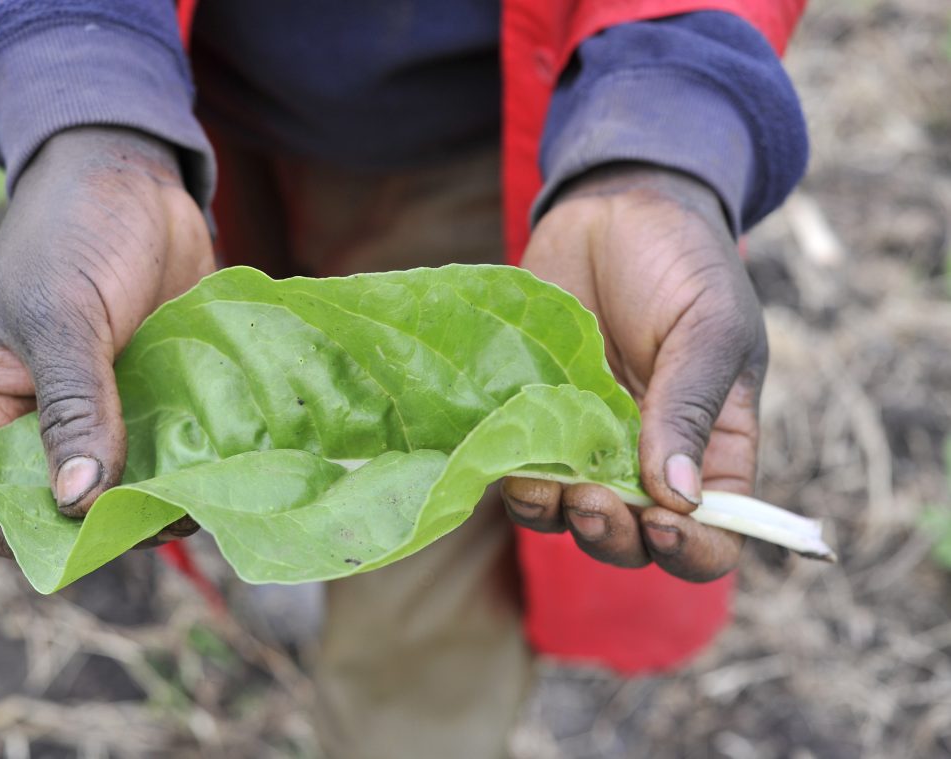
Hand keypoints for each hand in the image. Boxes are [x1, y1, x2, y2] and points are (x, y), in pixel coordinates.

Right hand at [0, 127, 212, 555]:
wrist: (136, 174)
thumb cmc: (73, 230)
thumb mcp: (61, 315)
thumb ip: (71, 405)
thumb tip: (78, 499)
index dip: (19, 529)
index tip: (80, 538)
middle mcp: (46, 417)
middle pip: (68, 502)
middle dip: (114, 520)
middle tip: (168, 518)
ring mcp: (110, 408)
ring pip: (132, 482)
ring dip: (167, 497)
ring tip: (208, 494)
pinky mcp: (164, 393)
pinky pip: (178, 446)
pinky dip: (201, 463)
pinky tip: (234, 467)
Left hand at [502, 163, 766, 581]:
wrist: (612, 208)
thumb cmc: (680, 262)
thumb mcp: (708, 327)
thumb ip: (690, 407)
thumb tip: (681, 498)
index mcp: (711, 447)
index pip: (715, 533)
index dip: (692, 549)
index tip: (662, 524)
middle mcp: (648, 459)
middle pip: (633, 541)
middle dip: (611, 535)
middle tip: (591, 498)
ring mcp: (586, 441)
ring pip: (569, 517)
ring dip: (556, 516)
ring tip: (544, 483)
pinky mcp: (532, 418)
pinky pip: (520, 470)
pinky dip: (512, 478)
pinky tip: (506, 459)